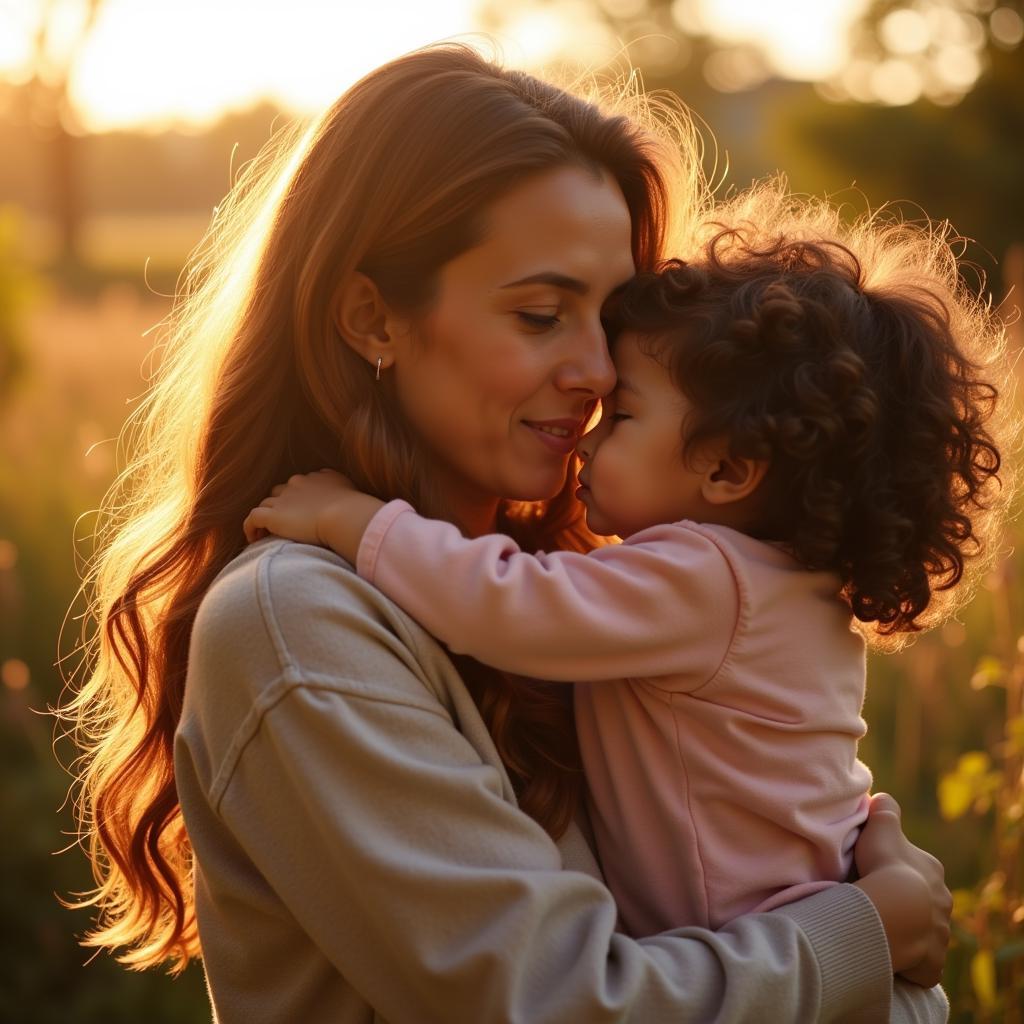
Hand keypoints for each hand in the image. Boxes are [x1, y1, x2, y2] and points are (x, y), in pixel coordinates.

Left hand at [243, 469, 382, 561]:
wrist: (346, 517)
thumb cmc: (356, 511)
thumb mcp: (355, 495)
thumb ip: (348, 492)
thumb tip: (352, 498)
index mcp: (317, 478)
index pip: (300, 485)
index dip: (298, 499)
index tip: (302, 513)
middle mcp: (297, 483)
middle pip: (280, 492)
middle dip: (281, 505)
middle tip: (286, 524)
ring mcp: (283, 499)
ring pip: (266, 504)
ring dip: (266, 517)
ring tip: (268, 534)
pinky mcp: (273, 515)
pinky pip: (252, 518)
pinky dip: (250, 528)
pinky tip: (254, 539)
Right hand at [853, 793, 951, 986]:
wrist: (896, 908)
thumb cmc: (887, 865)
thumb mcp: (882, 827)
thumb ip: (884, 810)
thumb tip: (882, 797)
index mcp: (933, 872)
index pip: (918, 870)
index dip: (899, 870)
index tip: (880, 873)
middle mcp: (943, 902)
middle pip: (924, 902)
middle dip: (907, 903)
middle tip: (880, 901)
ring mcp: (939, 934)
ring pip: (924, 931)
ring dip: (908, 931)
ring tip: (881, 927)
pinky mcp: (932, 962)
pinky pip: (921, 962)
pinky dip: (910, 960)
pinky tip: (892, 953)